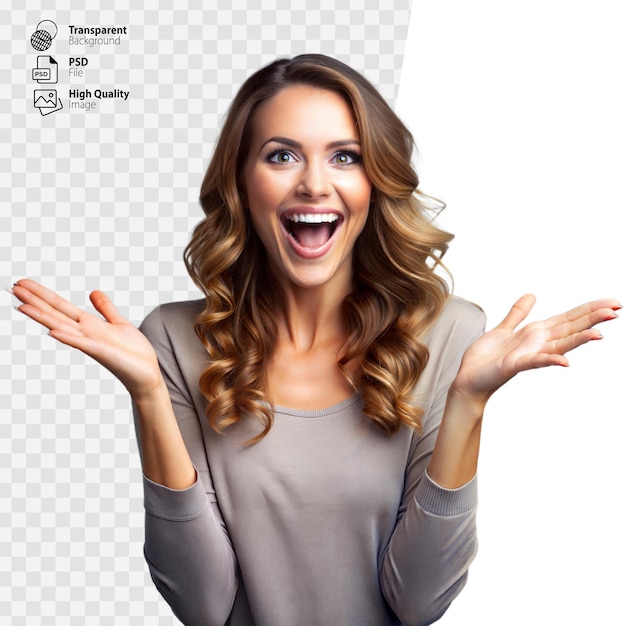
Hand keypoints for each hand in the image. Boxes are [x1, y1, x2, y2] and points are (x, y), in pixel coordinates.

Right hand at [12, 279, 162, 399]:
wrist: (146, 373)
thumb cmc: (132, 352)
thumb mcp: (119, 323)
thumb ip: (105, 309)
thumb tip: (93, 292)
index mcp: (89, 325)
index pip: (60, 306)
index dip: (43, 294)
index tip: (24, 283)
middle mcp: (85, 333)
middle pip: (55, 313)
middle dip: (35, 300)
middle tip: (14, 287)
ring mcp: (91, 343)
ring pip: (62, 327)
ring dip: (42, 317)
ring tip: (22, 306)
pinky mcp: (101, 352)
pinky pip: (82, 344)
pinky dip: (68, 337)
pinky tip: (53, 331)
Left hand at [453, 294, 620, 404]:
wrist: (469, 378)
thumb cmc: (486, 358)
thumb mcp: (503, 329)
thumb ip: (517, 314)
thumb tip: (531, 295)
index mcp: (536, 333)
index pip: (568, 318)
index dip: (589, 310)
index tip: (612, 303)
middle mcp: (537, 344)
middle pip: (570, 328)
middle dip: (592, 319)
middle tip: (616, 310)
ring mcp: (529, 355)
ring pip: (559, 345)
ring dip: (578, 339)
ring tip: (600, 334)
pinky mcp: (515, 365)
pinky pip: (535, 362)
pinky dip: (549, 360)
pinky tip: (565, 361)